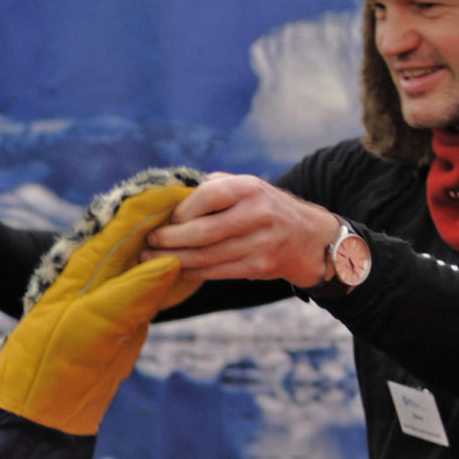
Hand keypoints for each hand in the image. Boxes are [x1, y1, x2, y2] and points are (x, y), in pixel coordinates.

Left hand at [144, 174, 341, 285]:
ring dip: (176, 260)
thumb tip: (169, 196)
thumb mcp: (247, 186)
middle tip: (148, 244)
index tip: (165, 219)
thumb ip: (213, 187)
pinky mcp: (261, 266)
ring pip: (208, 256)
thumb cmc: (265, 207)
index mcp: (250, 187)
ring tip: (152, 259)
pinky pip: (218, 272)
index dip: (181, 211)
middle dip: (170, 240)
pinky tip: (177, 269)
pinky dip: (193, 272)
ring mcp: (261, 243)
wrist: (310, 237)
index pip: (207, 195)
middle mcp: (258, 214)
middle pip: (204, 232)